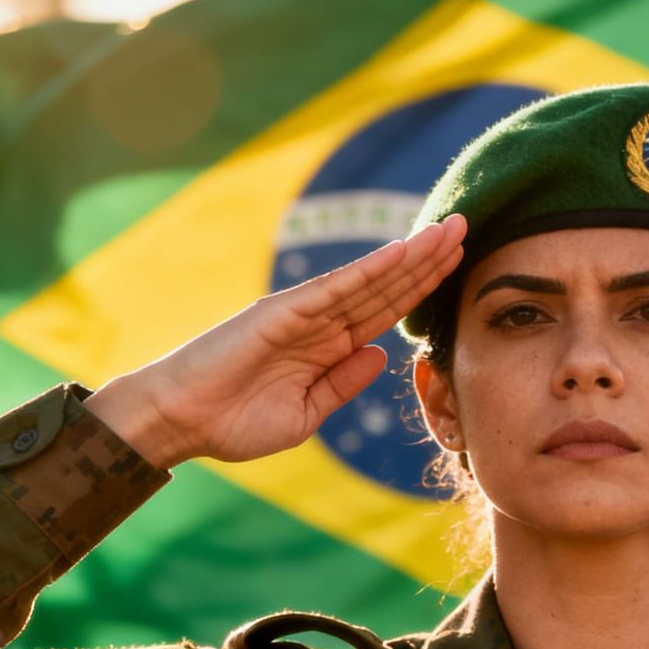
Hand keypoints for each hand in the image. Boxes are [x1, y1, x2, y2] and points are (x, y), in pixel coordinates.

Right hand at [85, 215, 465, 467]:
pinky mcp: (283, 311)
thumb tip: (381, 355)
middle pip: (386, 285)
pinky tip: (402, 252)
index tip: (459, 264)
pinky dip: (370, 269)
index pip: (386, 310)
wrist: (181, 420)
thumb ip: (343, 384)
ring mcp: (303, 312)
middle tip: (467, 226)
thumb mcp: (306, 414)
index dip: (422, 287)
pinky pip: (336, 288)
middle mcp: (320, 322)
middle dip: (428, 259)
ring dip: (410, 255)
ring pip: (369, 279)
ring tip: (448, 231)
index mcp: (328, 347)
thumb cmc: (233, 422)